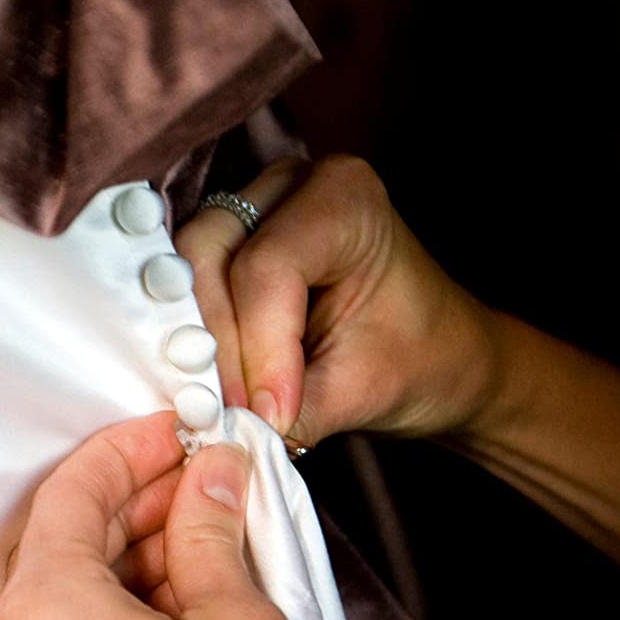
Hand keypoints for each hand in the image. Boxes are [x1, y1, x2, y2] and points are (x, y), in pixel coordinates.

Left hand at [0, 415, 371, 619]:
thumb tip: (206, 484)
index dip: (125, 453)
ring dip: (127, 568)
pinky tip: (186, 607)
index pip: (66, 501)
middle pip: (55, 556)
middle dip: (130, 511)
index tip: (174, 433)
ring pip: (61, 612)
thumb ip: (210, 536)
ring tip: (212, 543)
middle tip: (203, 481)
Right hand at [176, 154, 503, 450]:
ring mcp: (253, 206)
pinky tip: (214, 379)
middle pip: (207, 255)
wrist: (435, 352)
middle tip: (233, 411)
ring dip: (197, 343)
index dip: (257, 349)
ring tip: (228, 400)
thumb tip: (224, 434)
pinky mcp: (228, 241)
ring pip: (185, 271)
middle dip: (215, 344)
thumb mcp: (357, 393)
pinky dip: (192, 338)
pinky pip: (184, 287)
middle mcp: (291, 185)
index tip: (269, 414)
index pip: (267, 267)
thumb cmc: (415, 358)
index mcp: (345, 197)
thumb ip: (290, 411)